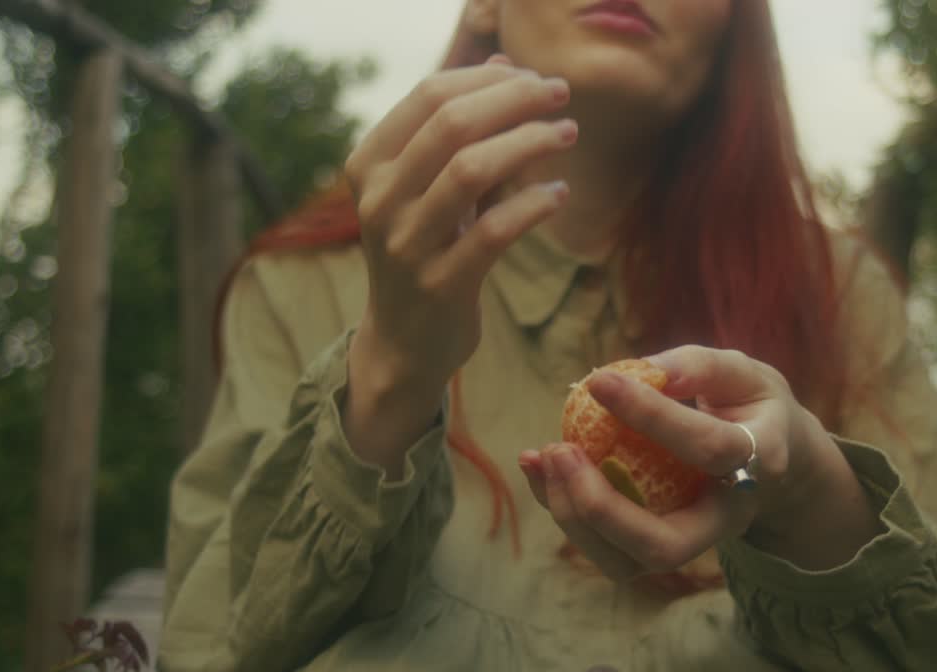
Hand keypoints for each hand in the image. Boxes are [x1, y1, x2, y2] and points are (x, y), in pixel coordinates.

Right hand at [346, 55, 577, 396]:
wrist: (405, 340)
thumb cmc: (426, 248)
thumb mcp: (431, 186)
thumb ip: (462, 130)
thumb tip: (506, 66)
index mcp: (369, 164)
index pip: (429, 95)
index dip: (489, 79)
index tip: (535, 79)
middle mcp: (380, 200)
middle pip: (451, 123)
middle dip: (515, 100)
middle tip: (561, 96)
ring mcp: (406, 244)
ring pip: (472, 170)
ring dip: (529, 143)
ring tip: (567, 134)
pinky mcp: (440, 284)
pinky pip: (495, 232)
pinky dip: (534, 204)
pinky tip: (559, 195)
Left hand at [518, 346, 881, 578]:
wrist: (777, 463)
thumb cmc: (751, 408)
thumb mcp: (743, 374)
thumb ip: (700, 367)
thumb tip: (646, 372)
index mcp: (760, 461)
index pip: (707, 448)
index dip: (652, 416)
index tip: (599, 381)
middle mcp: (727, 517)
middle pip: (666, 545)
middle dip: (602, 508)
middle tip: (561, 450)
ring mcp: (692, 541)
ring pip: (628, 561)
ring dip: (574, 516)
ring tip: (543, 456)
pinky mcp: (656, 547)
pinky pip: (605, 550)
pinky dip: (563, 510)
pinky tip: (538, 467)